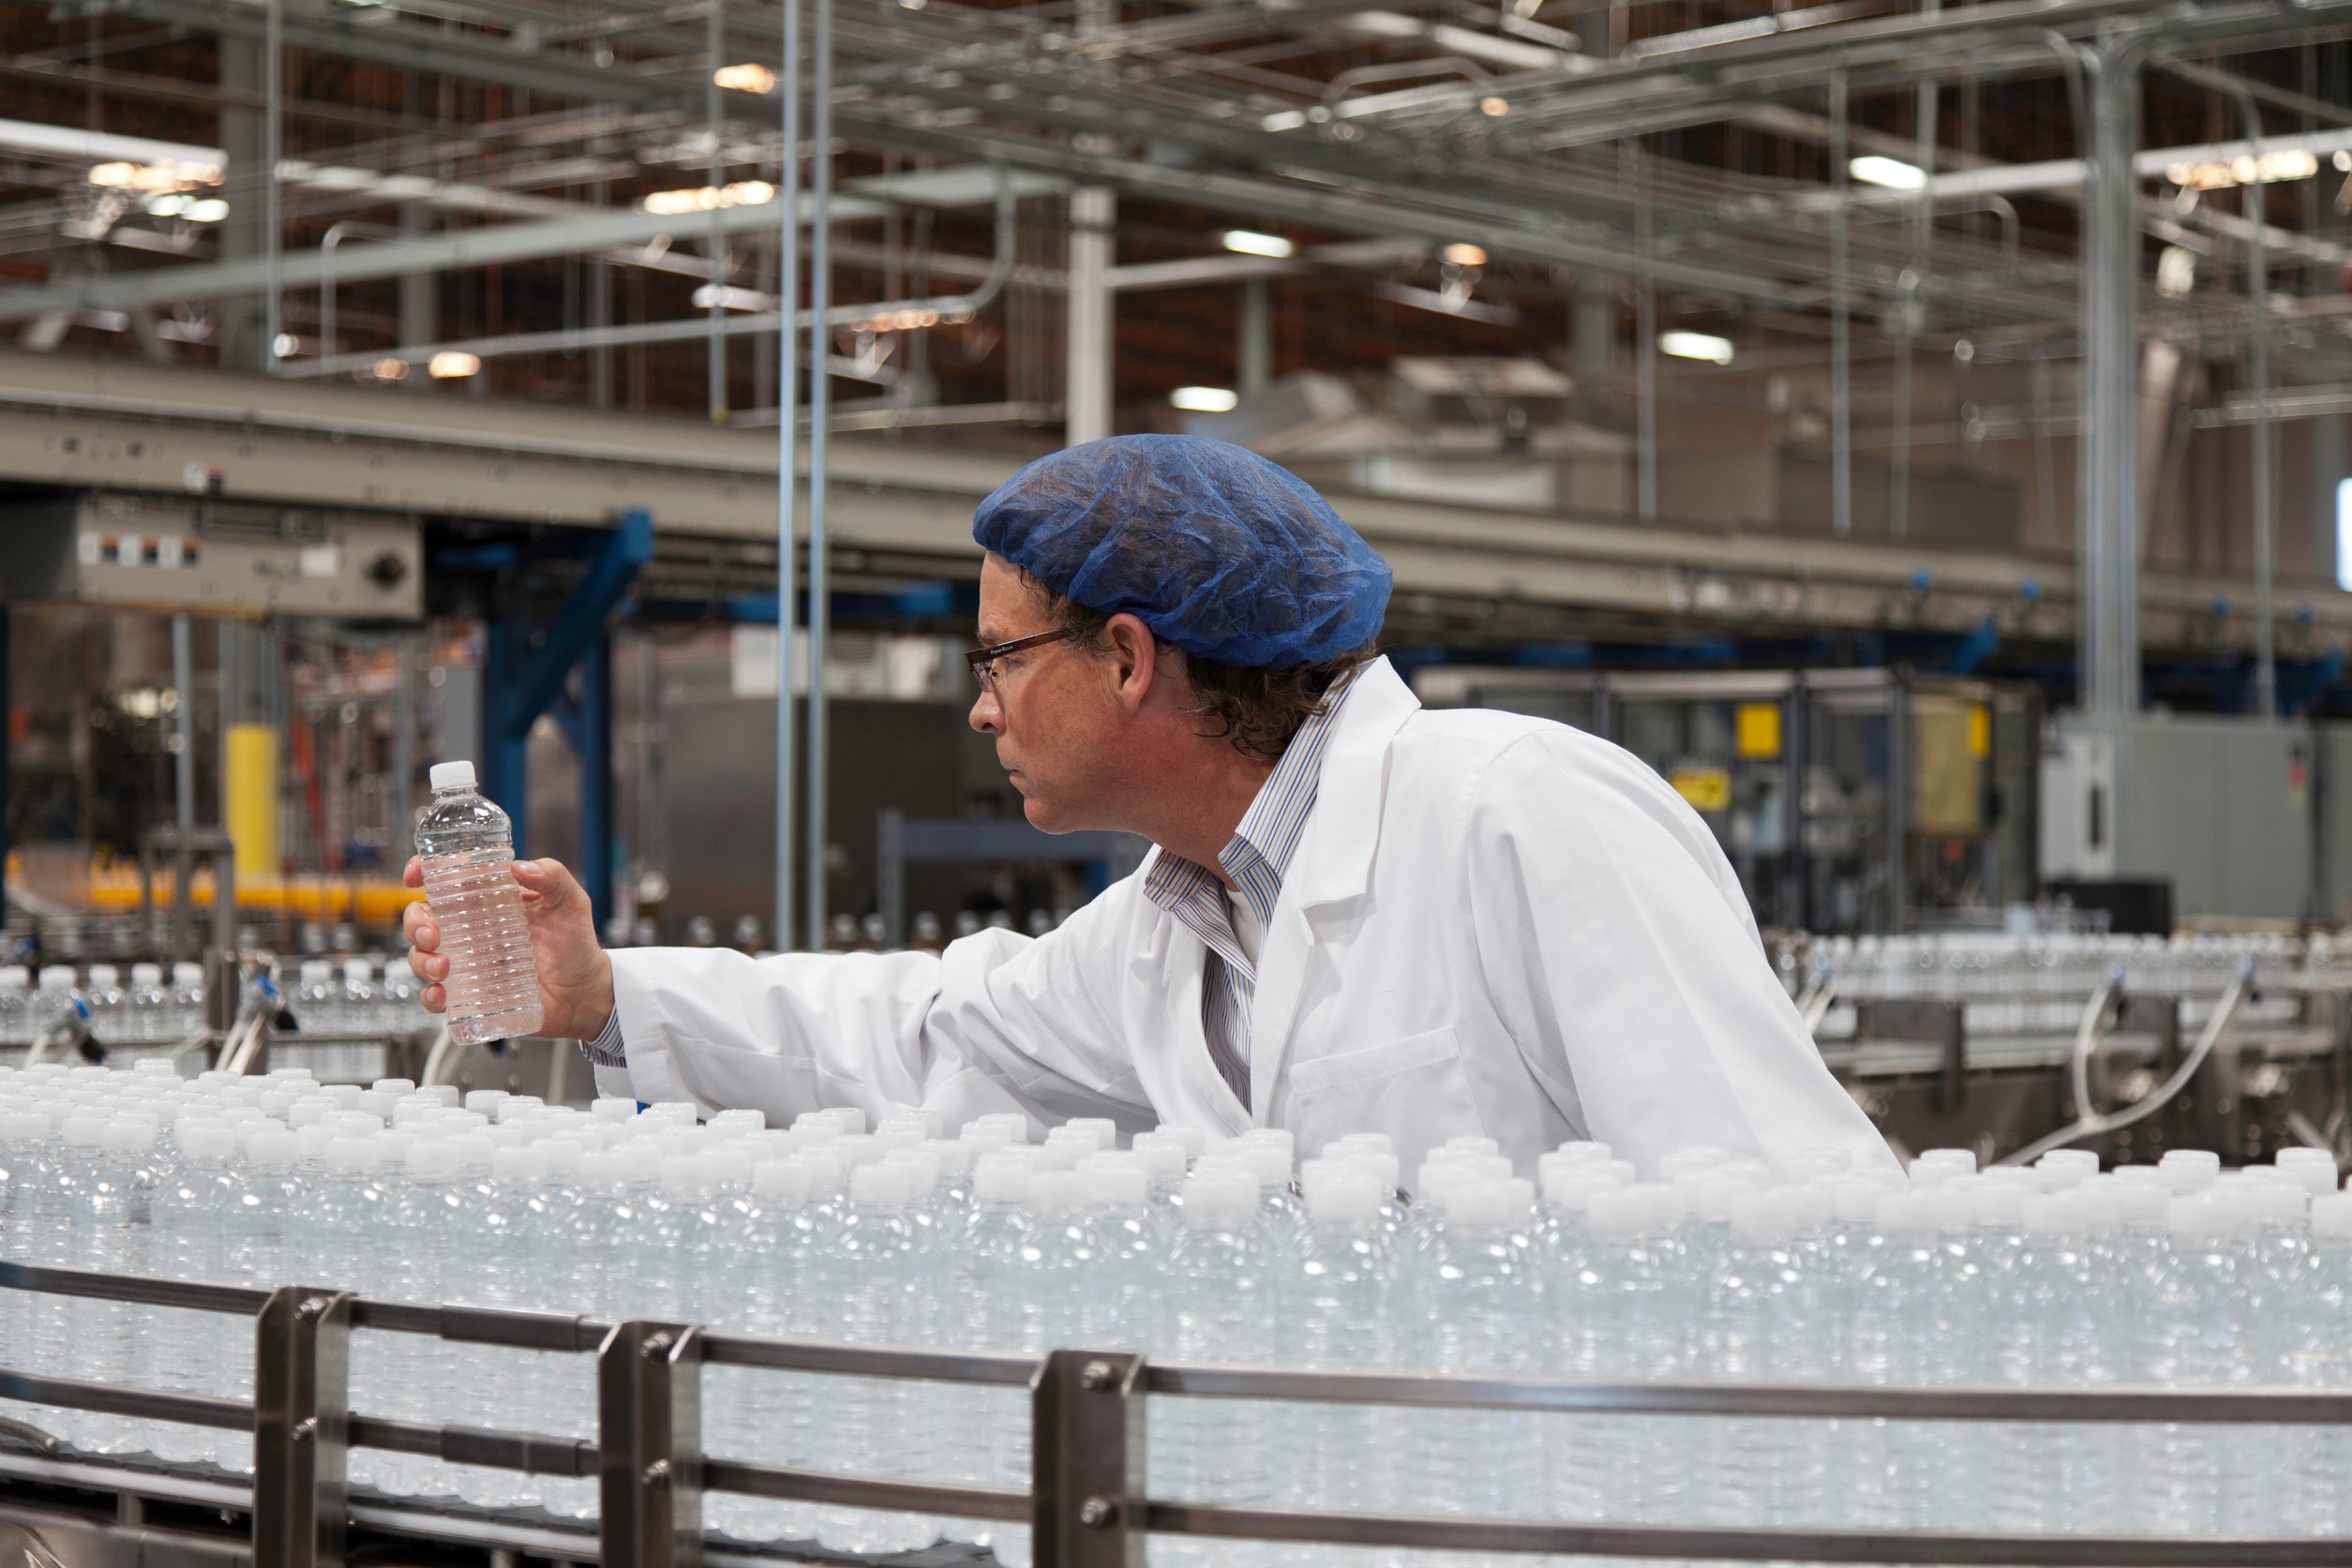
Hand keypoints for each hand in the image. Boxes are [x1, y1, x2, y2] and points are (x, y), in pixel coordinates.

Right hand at [403, 857, 616, 1041]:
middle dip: (416, 924)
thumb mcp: (571, 903)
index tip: (414, 877)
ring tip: (443, 967)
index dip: (424, 873)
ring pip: (422, 956)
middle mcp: (472, 929)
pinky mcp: (470, 993)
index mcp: (490, 901)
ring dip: (421, 960)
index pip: (447, 880)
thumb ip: (553, 878)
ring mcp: (468, 962)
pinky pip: (436, 995)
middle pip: (423, 919)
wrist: (585, 993)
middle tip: (434, 935)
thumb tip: (520, 866)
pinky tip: (442, 994)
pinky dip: (431, 995)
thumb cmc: (577, 945)